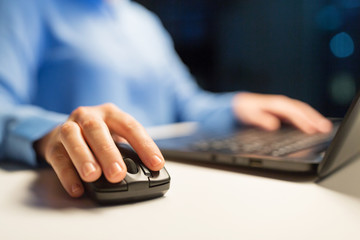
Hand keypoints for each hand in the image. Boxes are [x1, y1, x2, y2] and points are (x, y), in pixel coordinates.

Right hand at [34, 103, 164, 197]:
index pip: (130, 126)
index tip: (156, 164)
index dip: (145, 145)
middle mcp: (89, 116)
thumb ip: (128, 151)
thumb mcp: (116, 136)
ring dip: (83, 157)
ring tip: (93, 176)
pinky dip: (67, 174)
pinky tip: (77, 188)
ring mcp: (68, 127)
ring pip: (73, 138)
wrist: (66, 130)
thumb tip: (146, 172)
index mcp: (111, 113)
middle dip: (108, 152)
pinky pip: (58, 158)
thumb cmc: (98, 136)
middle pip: (97, 130)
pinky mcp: (53, 144)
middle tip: (118, 174)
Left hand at [232, 92, 332, 133]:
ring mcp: (284, 107)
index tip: (312, 128)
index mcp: (276, 104)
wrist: (240, 104)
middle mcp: (282, 104)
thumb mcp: (249, 115)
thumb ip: (261, 119)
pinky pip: (299, 114)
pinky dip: (308, 119)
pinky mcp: (283, 112)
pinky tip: (313, 126)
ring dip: (314, 118)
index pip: (294, 112)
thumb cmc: (245, 109)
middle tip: (326, 128)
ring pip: (303, 111)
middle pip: (302, 110)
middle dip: (315, 118)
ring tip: (324, 128)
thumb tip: (273, 125)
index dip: (303, 120)